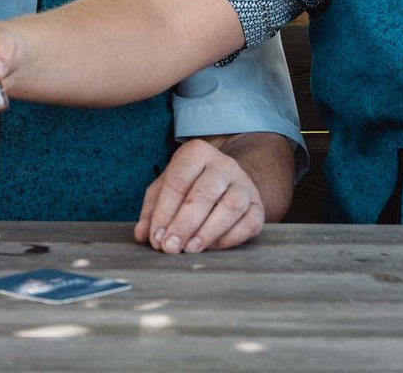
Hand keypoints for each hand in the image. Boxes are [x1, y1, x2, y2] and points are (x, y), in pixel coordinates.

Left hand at [133, 138, 265, 254]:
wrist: (225, 182)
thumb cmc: (188, 186)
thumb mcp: (164, 190)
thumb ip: (152, 211)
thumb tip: (143, 235)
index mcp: (196, 153)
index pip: (178, 181)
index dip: (164, 212)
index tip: (156, 238)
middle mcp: (224, 165)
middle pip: (205, 193)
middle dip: (184, 224)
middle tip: (170, 247)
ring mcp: (244, 184)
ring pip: (231, 206)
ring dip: (208, 232)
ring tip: (190, 249)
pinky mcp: (258, 205)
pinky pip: (250, 223)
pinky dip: (230, 239)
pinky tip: (212, 248)